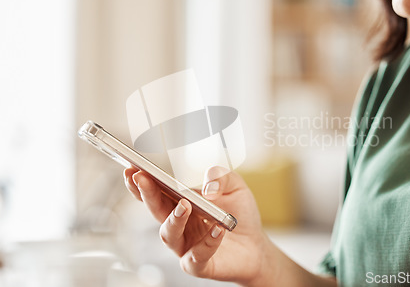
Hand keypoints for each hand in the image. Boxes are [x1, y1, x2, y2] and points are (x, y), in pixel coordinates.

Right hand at [123, 165, 267, 284]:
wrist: (255, 245)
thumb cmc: (239, 214)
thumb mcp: (235, 186)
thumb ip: (222, 176)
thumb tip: (208, 186)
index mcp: (180, 203)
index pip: (156, 192)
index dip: (141, 182)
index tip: (132, 168)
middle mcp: (178, 225)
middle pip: (156, 210)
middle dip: (147, 194)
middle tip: (142, 178)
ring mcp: (185, 245)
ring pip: (169, 234)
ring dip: (174, 219)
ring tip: (185, 205)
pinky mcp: (199, 264)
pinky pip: (197, 255)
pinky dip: (207, 242)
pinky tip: (217, 229)